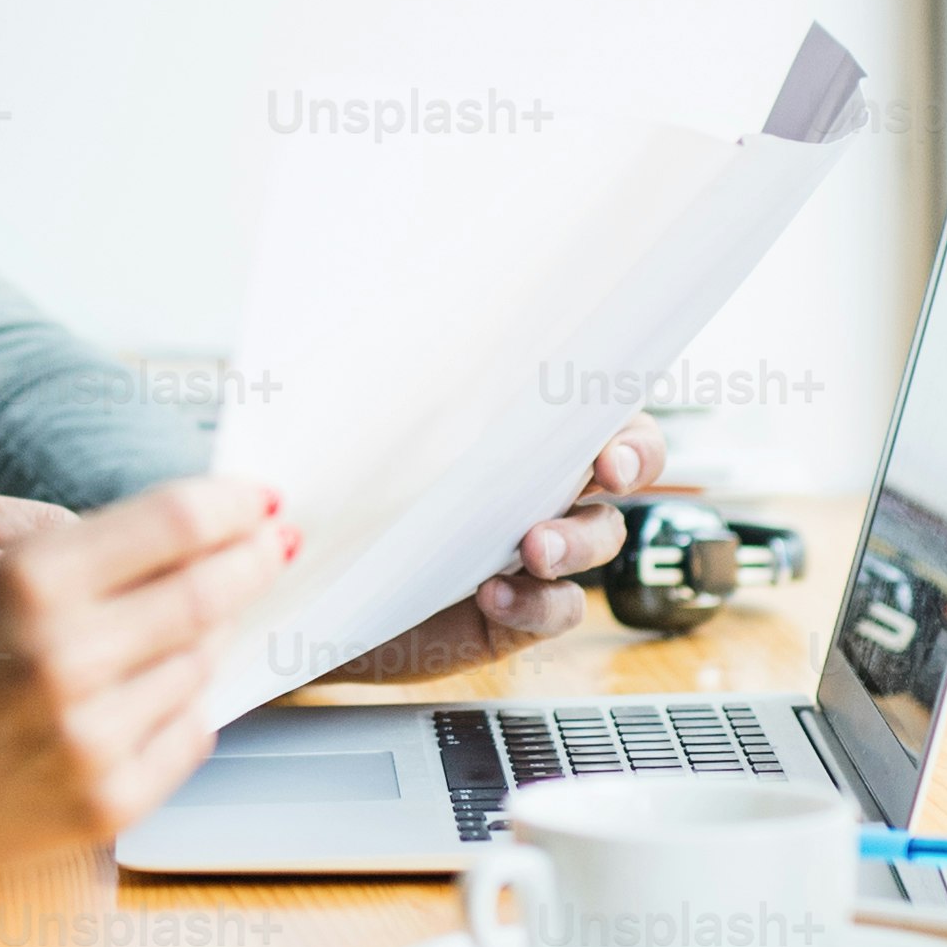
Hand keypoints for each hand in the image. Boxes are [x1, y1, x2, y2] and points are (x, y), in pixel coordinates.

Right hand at [0, 477, 285, 946]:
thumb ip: (64, 540)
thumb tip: (169, 532)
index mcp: (28, 582)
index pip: (173, 523)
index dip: (232, 503)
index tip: (261, 498)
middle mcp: (65, 659)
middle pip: (207, 592)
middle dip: (253, 560)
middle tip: (276, 542)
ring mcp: (89, 737)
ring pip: (201, 663)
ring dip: (209, 634)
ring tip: (191, 618)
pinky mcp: (103, 801)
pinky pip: (189, 735)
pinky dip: (186, 702)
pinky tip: (159, 684)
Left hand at [315, 413, 669, 686]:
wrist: (315, 590)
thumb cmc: (346, 495)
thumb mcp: (375, 425)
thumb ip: (414, 386)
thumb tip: (428, 333)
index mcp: (518, 433)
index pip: (598, 409)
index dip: (624, 420)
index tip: (609, 439)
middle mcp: (541, 487)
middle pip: (625, 469)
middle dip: (631, 465)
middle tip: (605, 475)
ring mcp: (536, 553)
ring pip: (600, 538)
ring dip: (578, 541)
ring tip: (536, 549)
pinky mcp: (518, 613)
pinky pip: (559, 609)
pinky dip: (538, 604)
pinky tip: (494, 595)